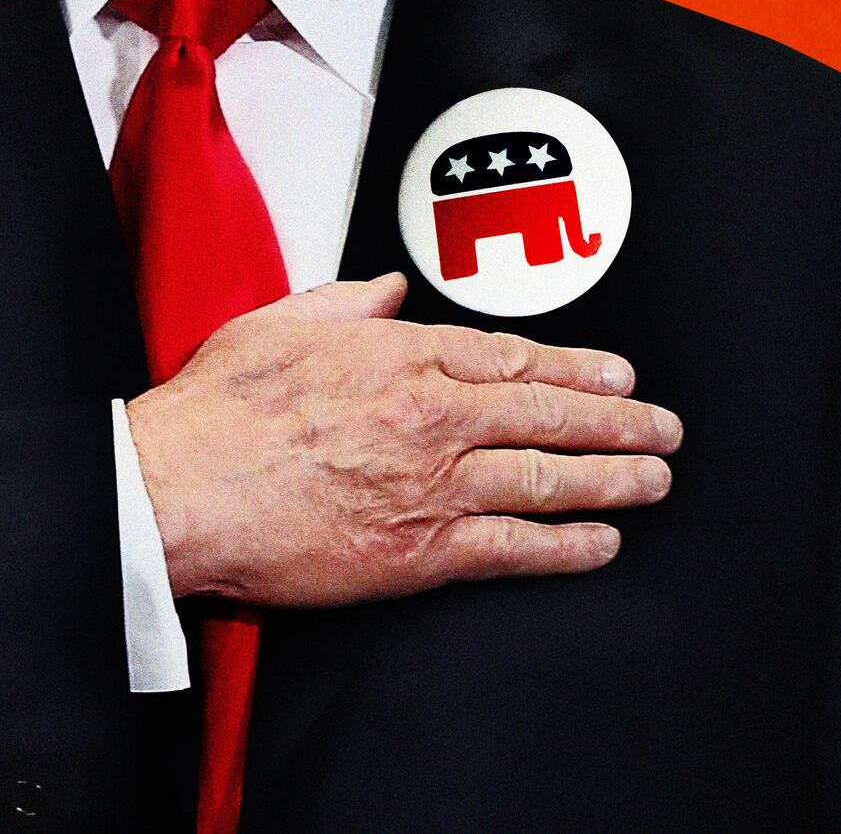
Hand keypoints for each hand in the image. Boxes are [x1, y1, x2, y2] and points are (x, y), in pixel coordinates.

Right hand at [125, 272, 682, 607]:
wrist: (178, 491)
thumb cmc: (216, 412)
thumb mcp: (277, 322)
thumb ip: (347, 301)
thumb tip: (390, 289)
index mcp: (400, 356)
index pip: (512, 357)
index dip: (577, 366)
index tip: (616, 374)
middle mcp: (431, 416)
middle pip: (549, 413)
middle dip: (619, 421)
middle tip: (662, 427)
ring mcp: (432, 484)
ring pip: (547, 476)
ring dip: (613, 478)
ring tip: (655, 478)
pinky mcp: (419, 550)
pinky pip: (513, 547)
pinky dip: (566, 546)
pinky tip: (602, 543)